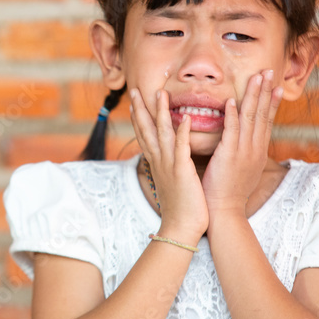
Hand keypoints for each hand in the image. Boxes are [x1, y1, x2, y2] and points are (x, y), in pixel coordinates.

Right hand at [129, 87, 208, 239]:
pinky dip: (182, 132)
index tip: (133, 103)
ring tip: (159, 93)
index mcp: (156, 163)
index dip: (138, 119)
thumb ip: (168, 168)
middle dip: (140, 109)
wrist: (181, 228)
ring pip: (162, 133)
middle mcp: (159, 161)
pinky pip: (181, 147)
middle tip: (134, 90)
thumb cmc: (180, 208)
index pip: (144, 136)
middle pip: (146, 130)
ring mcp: (169, 165)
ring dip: (160, 112)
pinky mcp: (182, 171)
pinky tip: (184, 117)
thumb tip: (168, 161)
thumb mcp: (171, 183)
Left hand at [202, 69, 282, 215]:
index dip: (272, 102)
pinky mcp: (229, 156)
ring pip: (250, 118)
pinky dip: (232, 115)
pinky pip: (231, 131)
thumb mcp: (242, 170)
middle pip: (262, 114)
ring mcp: (244, 152)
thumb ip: (244, 153)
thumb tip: (244, 144)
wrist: (225, 213)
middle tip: (270, 71)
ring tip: (256, 77)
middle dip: (266, 91)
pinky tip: (231, 100)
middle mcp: (255, 149)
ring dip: (253, 96)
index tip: (276, 85)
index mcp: (258, 152)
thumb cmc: (229, 193)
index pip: (267, 122)